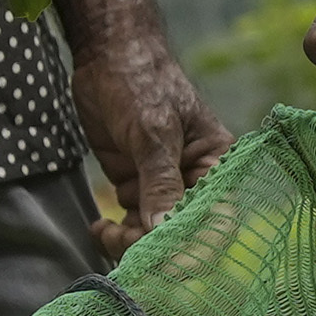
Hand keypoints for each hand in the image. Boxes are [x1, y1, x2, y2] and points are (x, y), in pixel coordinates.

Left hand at [59, 0, 219, 247]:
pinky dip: (113, 233)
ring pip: (153, 234)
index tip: (167, 260)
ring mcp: (163, 186)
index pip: (218, 218)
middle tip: (123, 244)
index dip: (196, 246)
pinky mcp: (136, 187)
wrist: (106, 55)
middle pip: (183, 233)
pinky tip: (98, 227)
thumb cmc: (141, 81)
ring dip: (129, 242)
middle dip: (155, 246)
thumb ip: (160, 182)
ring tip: (105, 232)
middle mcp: (195, 181)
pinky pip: (130, 223)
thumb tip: (163, 231)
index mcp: (217, 164)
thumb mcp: (153, 130)